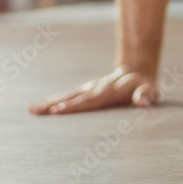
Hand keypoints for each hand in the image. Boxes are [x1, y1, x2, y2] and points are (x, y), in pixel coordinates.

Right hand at [29, 65, 159, 114]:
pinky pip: (67, 96)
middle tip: (38, 111)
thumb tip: (142, 103)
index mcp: (108, 92)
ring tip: (32, 109)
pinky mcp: (85, 91)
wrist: (137, 72)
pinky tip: (39, 108)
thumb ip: (146, 96)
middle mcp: (95, 89)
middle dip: (55, 104)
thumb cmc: (145, 87)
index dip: (74, 105)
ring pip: (66, 95)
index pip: (88, 101)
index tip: (58, 110)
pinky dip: (53, 102)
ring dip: (49, 103)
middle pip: (72, 97)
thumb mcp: (151, 91)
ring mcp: (89, 89)